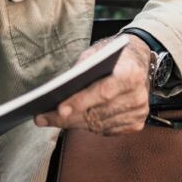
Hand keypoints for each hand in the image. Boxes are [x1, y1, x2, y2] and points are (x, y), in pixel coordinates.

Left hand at [33, 34, 151, 135]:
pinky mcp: (136, 124)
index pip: (103, 92)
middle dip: (67, 117)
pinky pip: (105, 130)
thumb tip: (61, 86)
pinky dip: (87, 126)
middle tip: (42, 118)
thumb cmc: (115, 56)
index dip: (81, 102)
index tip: (59, 109)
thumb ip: (83, 65)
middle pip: (98, 113)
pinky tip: (71, 121)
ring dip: (73, 123)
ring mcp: (138, 113)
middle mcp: (138, 96)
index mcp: (131, 73)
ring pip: (99, 125)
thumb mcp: (99, 51)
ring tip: (50, 119)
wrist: (140, 61)